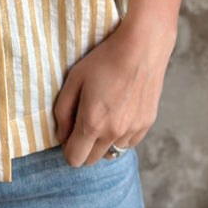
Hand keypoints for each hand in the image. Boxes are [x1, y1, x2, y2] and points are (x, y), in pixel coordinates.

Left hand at [54, 21, 174, 166]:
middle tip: (82, 122)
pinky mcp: (146, 124)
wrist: (141, 47)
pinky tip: (118, 113)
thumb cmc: (104, 59)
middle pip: (92, 160)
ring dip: (102, 142)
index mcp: (92, 123)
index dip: (67, 148)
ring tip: (102, 115)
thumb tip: (62, 134)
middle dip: (83, 146)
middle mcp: (113, 133)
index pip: (75, 159)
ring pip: (111, 153)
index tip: (68, 133)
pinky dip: (120, 135)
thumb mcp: (74, 79)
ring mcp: (132, 130)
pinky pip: (128, 142)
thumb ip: (63, 110)